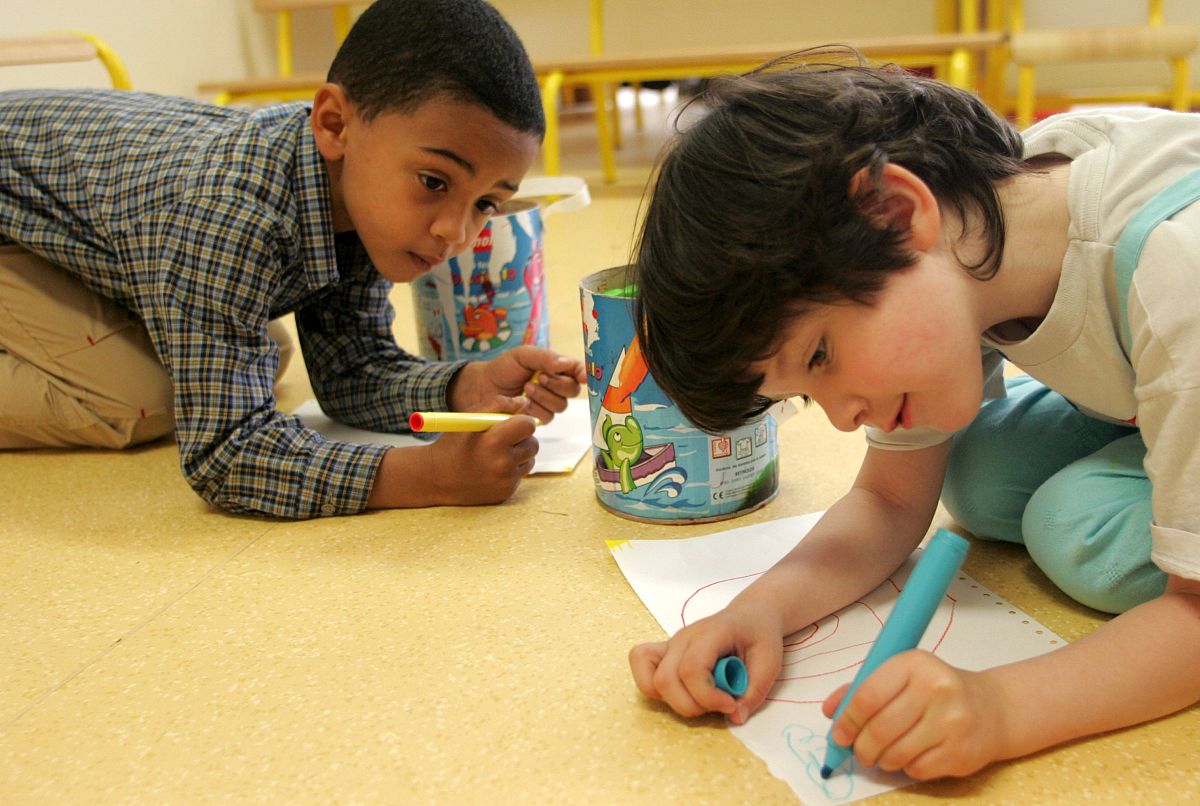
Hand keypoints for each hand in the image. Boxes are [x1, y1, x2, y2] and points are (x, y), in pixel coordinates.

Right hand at [423, 411, 538, 504]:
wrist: (436, 478)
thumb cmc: (454, 443)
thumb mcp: (470, 418)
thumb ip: (499, 404)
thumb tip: (525, 403)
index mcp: (494, 441)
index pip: (528, 425)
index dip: (522, 421)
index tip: (513, 423)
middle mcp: (502, 464)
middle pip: (533, 444)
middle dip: (522, 438)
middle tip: (504, 438)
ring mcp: (505, 481)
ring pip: (529, 460)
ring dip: (519, 454)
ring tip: (495, 453)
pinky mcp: (506, 493)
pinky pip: (520, 475)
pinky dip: (511, 470)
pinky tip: (491, 469)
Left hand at [448, 345, 585, 423]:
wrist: (482, 387)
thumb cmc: (503, 368)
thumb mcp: (523, 355)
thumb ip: (545, 358)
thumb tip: (566, 364)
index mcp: (555, 367)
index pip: (577, 370)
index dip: (584, 373)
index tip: (584, 377)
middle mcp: (556, 386)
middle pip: (573, 390)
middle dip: (557, 384)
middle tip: (539, 377)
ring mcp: (548, 403)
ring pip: (561, 405)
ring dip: (543, 396)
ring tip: (526, 388)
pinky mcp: (538, 418)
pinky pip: (548, 417)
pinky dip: (535, 409)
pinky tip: (522, 402)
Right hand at [629, 604, 783, 724]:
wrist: (749, 615)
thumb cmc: (759, 634)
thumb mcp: (770, 661)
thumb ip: (755, 691)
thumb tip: (734, 717)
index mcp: (710, 633)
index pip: (691, 669)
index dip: (708, 696)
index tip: (731, 704)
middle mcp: (683, 638)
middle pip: (665, 680)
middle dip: (692, 705)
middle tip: (720, 704)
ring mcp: (670, 645)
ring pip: (648, 681)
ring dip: (675, 702)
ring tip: (701, 699)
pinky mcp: (665, 654)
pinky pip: (643, 671)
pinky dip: (654, 690)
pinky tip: (682, 692)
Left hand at [822, 650, 1008, 779]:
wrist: (990, 708)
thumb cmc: (935, 691)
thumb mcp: (901, 676)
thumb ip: (862, 689)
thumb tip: (831, 710)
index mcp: (914, 664)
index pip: (868, 696)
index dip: (848, 720)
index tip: (839, 734)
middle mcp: (936, 689)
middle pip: (880, 729)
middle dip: (861, 747)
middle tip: (857, 751)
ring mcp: (952, 722)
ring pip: (896, 753)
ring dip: (881, 759)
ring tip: (882, 754)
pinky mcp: (961, 751)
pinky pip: (916, 768)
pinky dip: (905, 768)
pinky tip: (910, 756)